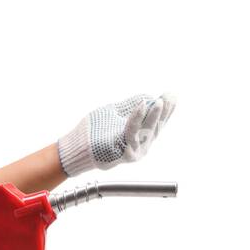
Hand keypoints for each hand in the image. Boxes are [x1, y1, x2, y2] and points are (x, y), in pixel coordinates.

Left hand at [57, 92, 175, 176]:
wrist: (76, 147)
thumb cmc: (93, 131)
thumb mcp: (114, 113)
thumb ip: (129, 106)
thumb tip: (147, 97)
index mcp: (139, 136)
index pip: (157, 122)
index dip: (166, 110)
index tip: (172, 95)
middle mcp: (141, 146)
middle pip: (156, 127)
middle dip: (165, 111)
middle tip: (170, 96)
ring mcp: (134, 151)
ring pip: (147, 130)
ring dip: (154, 114)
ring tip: (160, 100)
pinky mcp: (124, 153)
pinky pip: (132, 132)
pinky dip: (137, 117)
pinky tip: (142, 104)